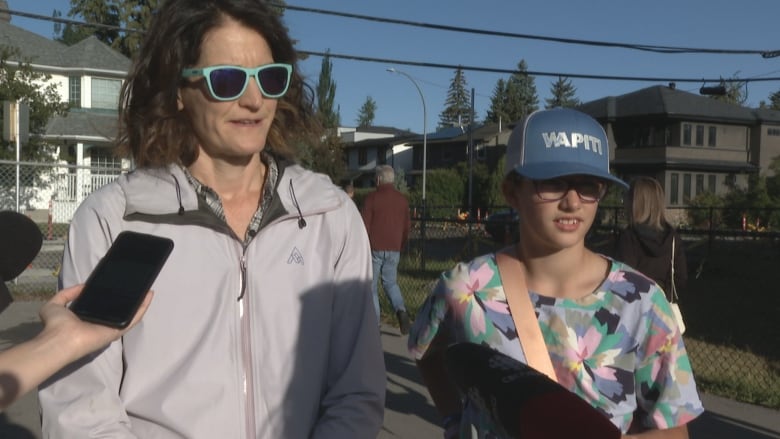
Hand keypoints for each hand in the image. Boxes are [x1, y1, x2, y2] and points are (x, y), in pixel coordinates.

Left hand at [39, 285, 153, 361]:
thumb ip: (67, 294)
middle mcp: (102, 322)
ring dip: (140, 302)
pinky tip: (149, 295)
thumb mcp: (55, 304)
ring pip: (130, 313)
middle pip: (119, 309)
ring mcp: (112, 327)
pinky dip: (142, 307)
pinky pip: (133, 318)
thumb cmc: (57, 324)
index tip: (118, 284)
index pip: (103, 306)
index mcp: (88, 317)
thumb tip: (83, 287)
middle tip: (136, 285)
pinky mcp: (119, 330)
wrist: (61, 339)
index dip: (111, 295)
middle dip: (128, 298)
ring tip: (147, 288)